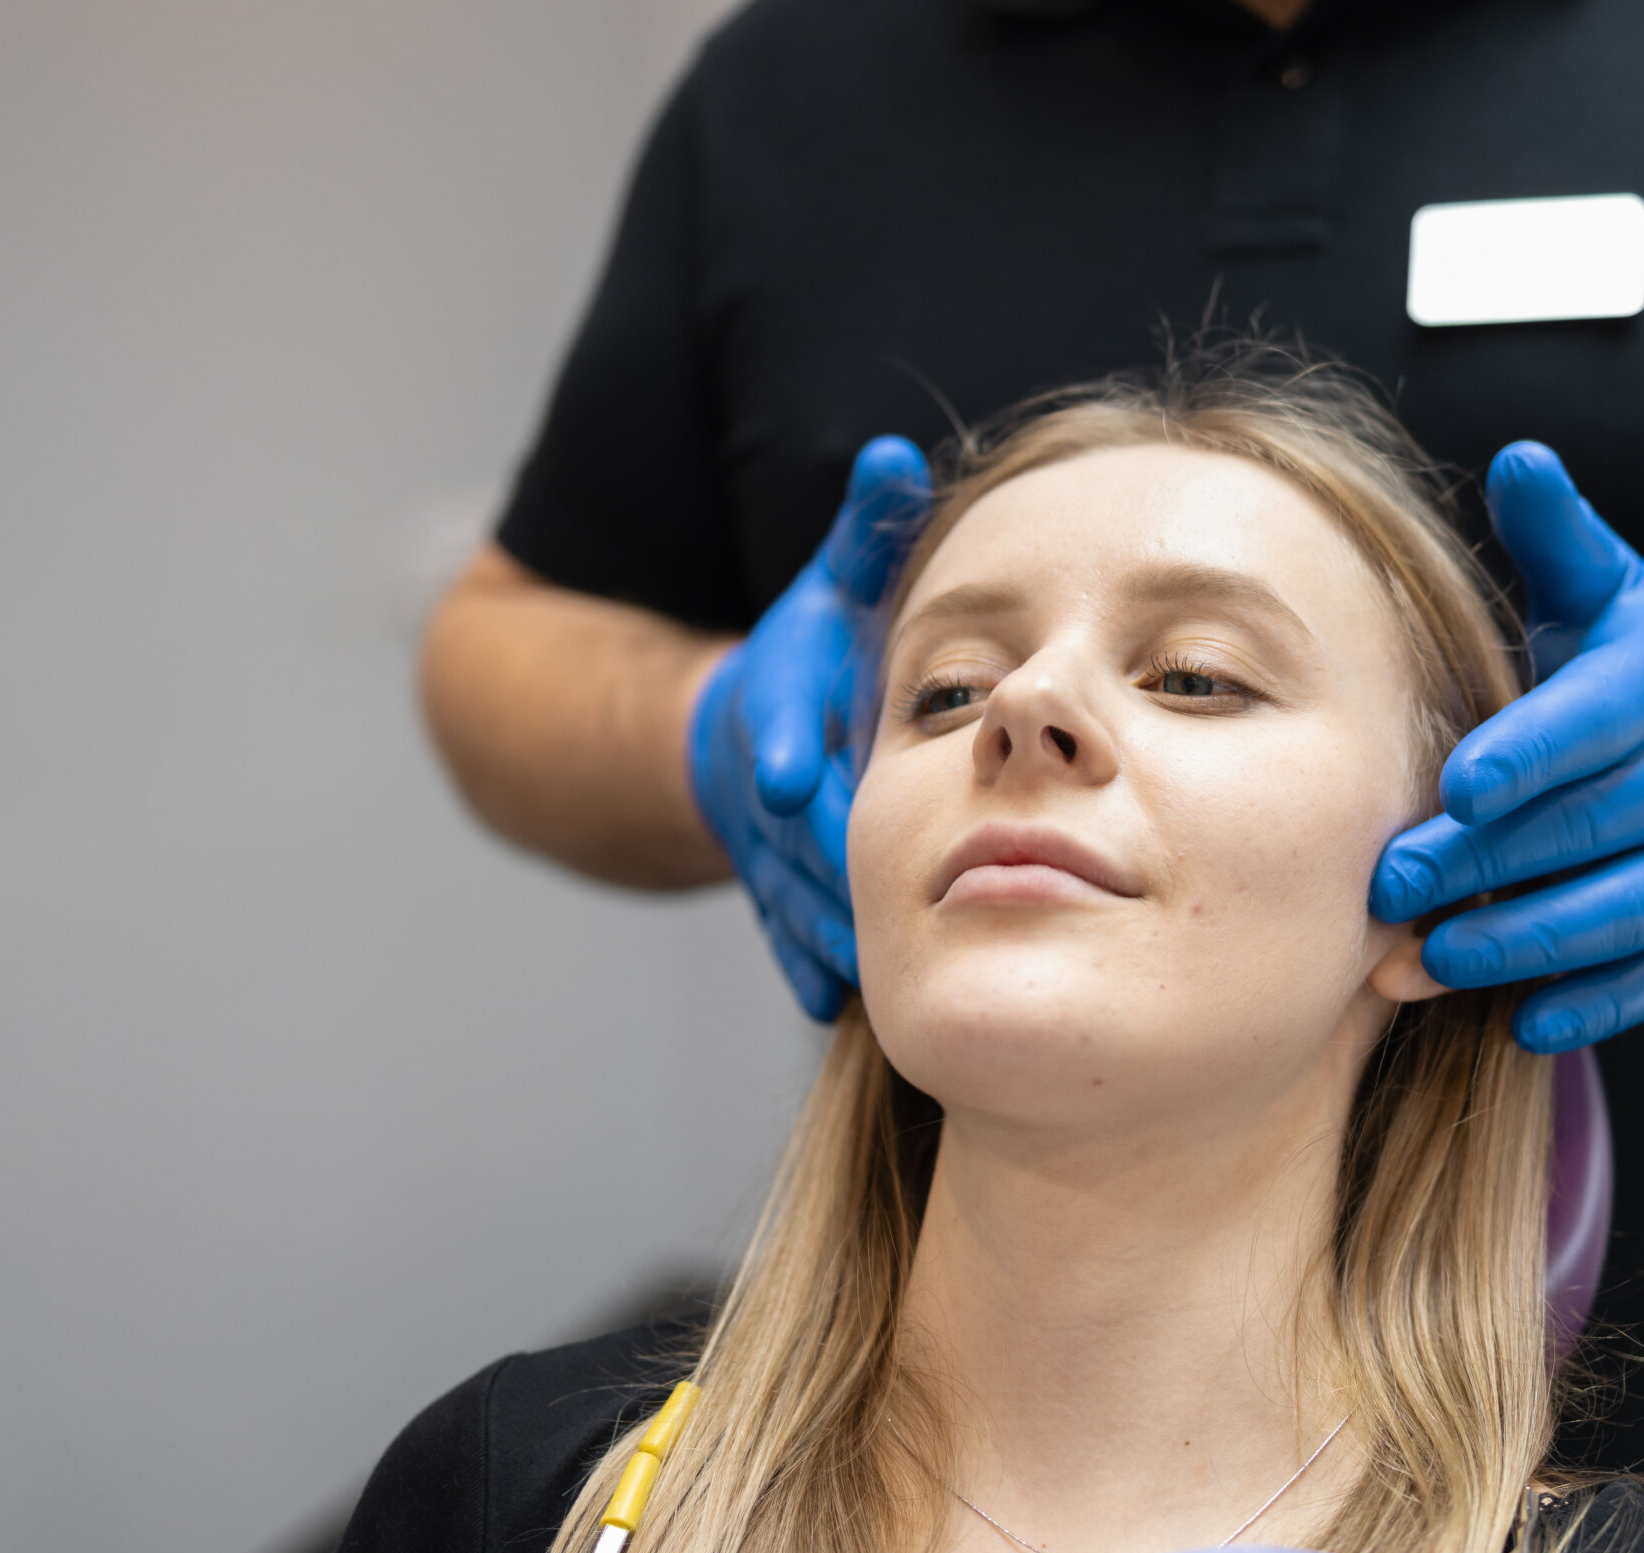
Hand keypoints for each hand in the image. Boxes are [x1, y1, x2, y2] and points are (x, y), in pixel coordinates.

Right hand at [688, 437, 930, 1019]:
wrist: (747, 726)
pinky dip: (807, 967)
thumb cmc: (817, 649)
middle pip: (792, 826)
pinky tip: (839, 1004)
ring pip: (790, 891)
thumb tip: (896, 457)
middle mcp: (767, 783)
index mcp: (783, 703)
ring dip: (824, 927)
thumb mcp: (833, 580)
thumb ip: (867, 527)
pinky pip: (787, 935)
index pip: (780, 727)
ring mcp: (767, 846)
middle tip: (870, 896)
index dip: (789, 750)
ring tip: (873, 967)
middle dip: (824, 858)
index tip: (796, 777)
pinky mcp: (780, 893)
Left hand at [1370, 442, 1643, 1051]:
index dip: (1532, 753)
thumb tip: (1517, 458)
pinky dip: (1599, 1005)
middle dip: (1487, 864)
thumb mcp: (1612, 589)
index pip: (1597, 719)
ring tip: (1432, 962)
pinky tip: (1524, 1023)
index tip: (1459, 786)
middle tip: (1390, 887)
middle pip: (1591, 827)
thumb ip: (1558, 536)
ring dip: (1529, 944)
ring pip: (1625, 912)